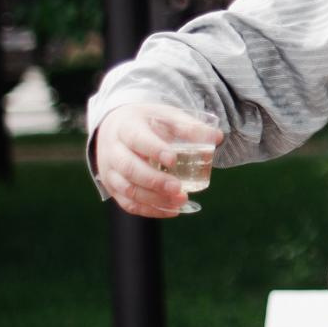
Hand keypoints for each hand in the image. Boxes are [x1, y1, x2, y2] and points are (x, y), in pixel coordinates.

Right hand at [94, 103, 223, 218]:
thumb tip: (217, 137)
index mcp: (126, 127)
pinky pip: (128, 204)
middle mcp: (113, 151)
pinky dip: (150, 210)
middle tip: (179, 188)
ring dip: (155, 199)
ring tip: (181, 201)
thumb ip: (189, 126)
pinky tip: (172, 211)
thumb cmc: (146, 122)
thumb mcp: (165, 115)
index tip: (173, 159)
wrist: (115, 127)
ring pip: (128, 190)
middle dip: (155, 181)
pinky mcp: (113, 187)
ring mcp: (110, 171)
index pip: (137, 139)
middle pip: (130, 169)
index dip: (154, 150)